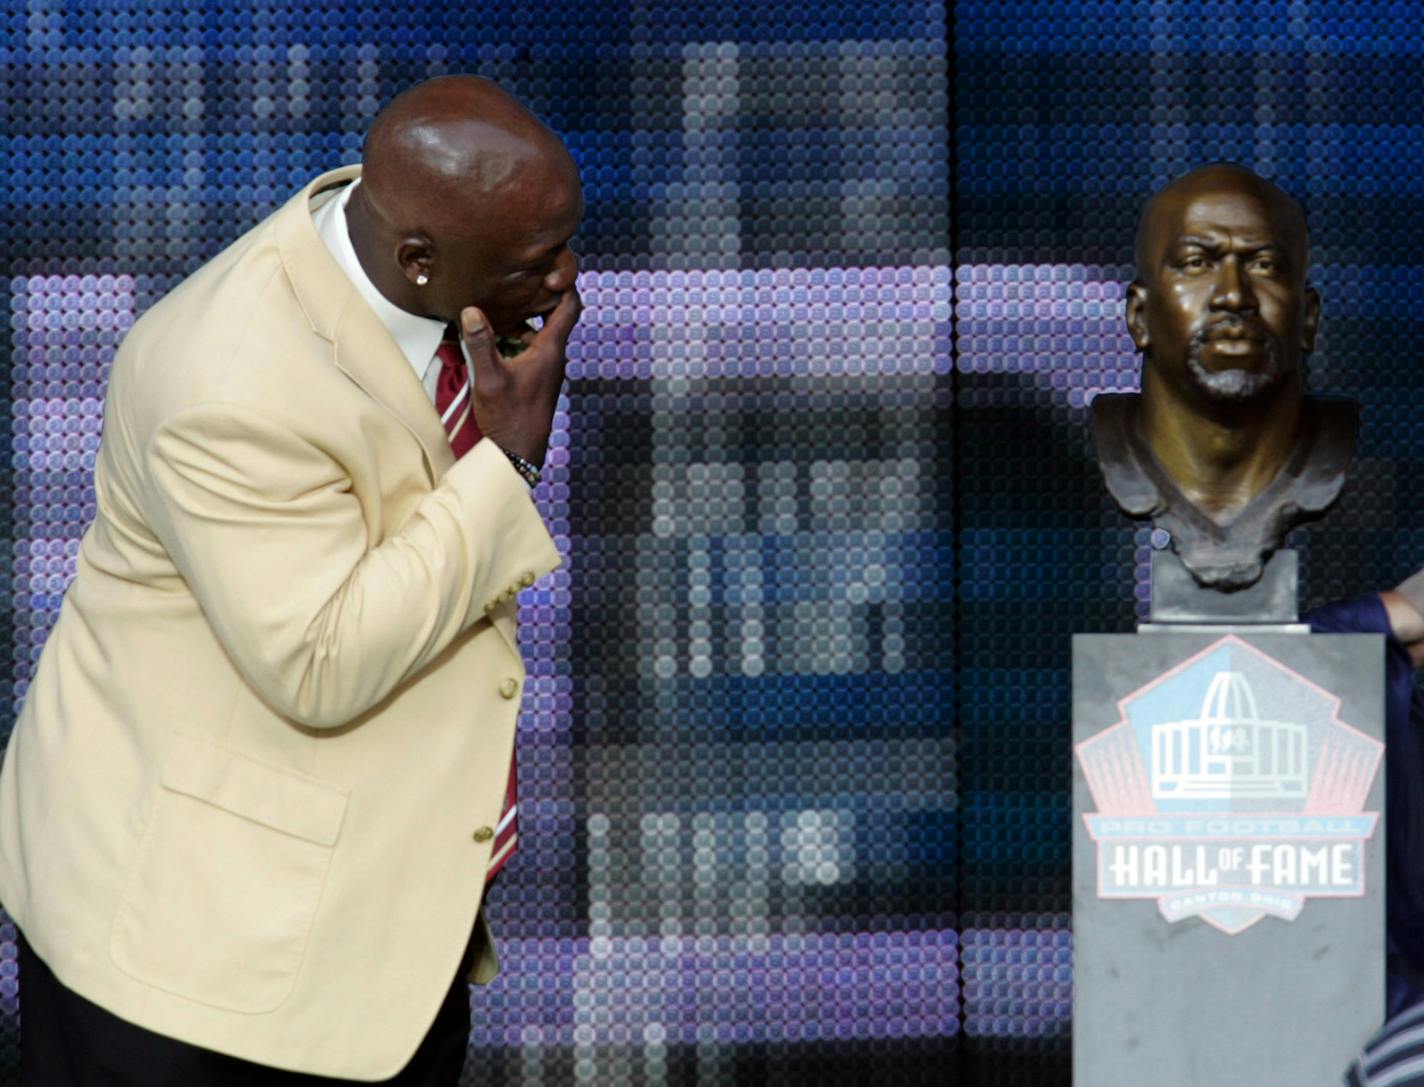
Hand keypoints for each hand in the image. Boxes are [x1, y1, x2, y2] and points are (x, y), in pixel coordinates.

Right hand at [460, 288, 581, 465]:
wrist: (518, 454)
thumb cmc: (509, 419)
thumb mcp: (490, 378)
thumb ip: (480, 343)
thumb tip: (471, 309)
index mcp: (550, 349)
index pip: (570, 305)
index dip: (564, 281)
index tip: (546, 266)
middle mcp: (553, 355)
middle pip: (554, 314)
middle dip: (537, 294)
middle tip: (516, 277)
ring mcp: (546, 367)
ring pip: (540, 331)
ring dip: (523, 317)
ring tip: (499, 302)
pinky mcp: (536, 378)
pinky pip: (531, 347)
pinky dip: (517, 336)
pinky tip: (494, 335)